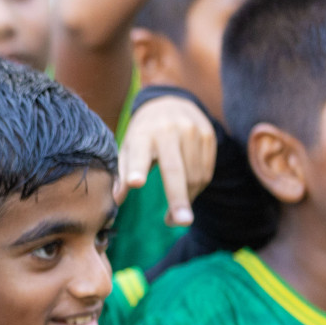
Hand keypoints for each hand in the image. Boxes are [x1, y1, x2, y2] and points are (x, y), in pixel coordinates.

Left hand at [115, 95, 215, 226]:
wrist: (170, 102)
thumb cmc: (143, 133)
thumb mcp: (128, 147)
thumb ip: (123, 174)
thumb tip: (116, 200)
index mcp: (144, 134)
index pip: (139, 154)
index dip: (137, 169)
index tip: (135, 183)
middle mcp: (169, 130)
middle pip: (175, 170)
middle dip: (178, 198)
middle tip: (181, 222)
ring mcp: (193, 131)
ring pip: (194, 175)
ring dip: (186, 200)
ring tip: (174, 215)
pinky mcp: (209, 135)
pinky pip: (206, 171)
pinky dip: (197, 189)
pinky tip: (186, 195)